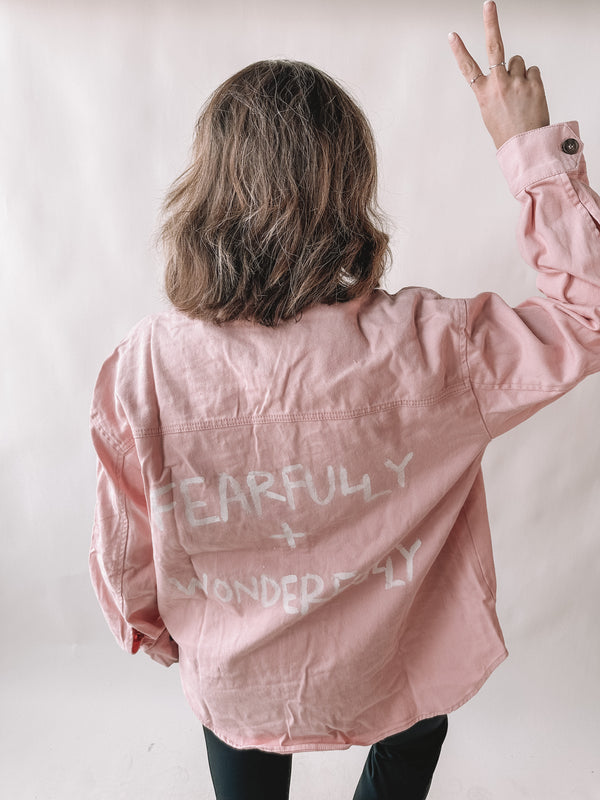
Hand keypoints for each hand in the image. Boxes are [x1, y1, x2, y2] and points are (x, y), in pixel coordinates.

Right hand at [448, 1, 549, 148]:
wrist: (525, 145)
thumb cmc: (507, 132)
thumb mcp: (491, 112)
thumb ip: (496, 88)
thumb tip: (509, 69)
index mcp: (483, 93)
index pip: (467, 67)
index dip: (459, 50)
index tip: (452, 35)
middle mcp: (498, 84)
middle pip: (494, 46)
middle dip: (490, 22)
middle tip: (488, 5)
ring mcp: (516, 81)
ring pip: (518, 62)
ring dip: (519, 72)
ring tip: (520, 92)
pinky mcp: (533, 82)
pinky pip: (533, 71)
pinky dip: (532, 80)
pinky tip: (530, 95)